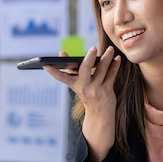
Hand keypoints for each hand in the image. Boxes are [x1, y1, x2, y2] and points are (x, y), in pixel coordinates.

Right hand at [43, 46, 120, 161]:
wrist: (99, 113)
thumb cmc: (87, 92)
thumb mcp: (77, 82)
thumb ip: (71, 67)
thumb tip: (61, 52)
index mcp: (74, 84)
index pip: (61, 77)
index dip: (53, 71)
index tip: (45, 64)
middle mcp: (84, 87)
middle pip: (85, 70)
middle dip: (89, 58)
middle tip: (93, 48)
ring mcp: (96, 89)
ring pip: (102, 70)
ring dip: (107, 58)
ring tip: (110, 49)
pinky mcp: (107, 90)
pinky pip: (111, 76)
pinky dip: (115, 66)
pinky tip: (117, 58)